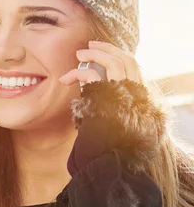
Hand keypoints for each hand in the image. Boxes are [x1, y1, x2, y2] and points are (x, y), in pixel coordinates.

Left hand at [57, 41, 166, 177]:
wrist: (108, 161)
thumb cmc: (105, 147)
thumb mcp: (110, 124)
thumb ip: (107, 106)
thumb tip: (90, 93)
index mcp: (138, 99)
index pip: (133, 68)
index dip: (118, 56)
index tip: (103, 51)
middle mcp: (136, 95)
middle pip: (128, 60)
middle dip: (108, 48)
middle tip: (90, 44)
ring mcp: (125, 96)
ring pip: (115, 62)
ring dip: (96, 54)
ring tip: (79, 54)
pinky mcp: (109, 100)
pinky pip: (94, 77)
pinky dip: (80, 73)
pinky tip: (68, 78)